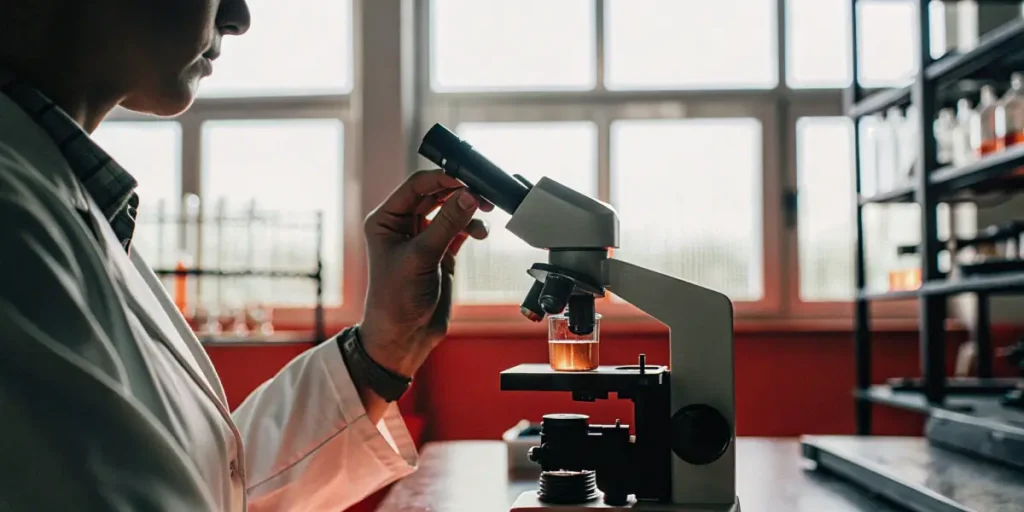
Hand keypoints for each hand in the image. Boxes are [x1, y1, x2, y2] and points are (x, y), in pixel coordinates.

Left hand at [359, 169, 491, 377]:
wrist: (404, 337)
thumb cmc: (395, 300)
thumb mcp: (421, 257)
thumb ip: (446, 224)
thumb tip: (468, 195)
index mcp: (386, 220)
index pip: (416, 187)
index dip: (442, 179)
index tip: (466, 178)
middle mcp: (403, 225)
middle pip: (436, 195)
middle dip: (459, 193)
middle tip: (482, 194)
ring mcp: (423, 238)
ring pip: (450, 210)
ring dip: (468, 211)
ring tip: (483, 217)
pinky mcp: (440, 252)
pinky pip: (459, 228)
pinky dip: (472, 227)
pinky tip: (480, 233)